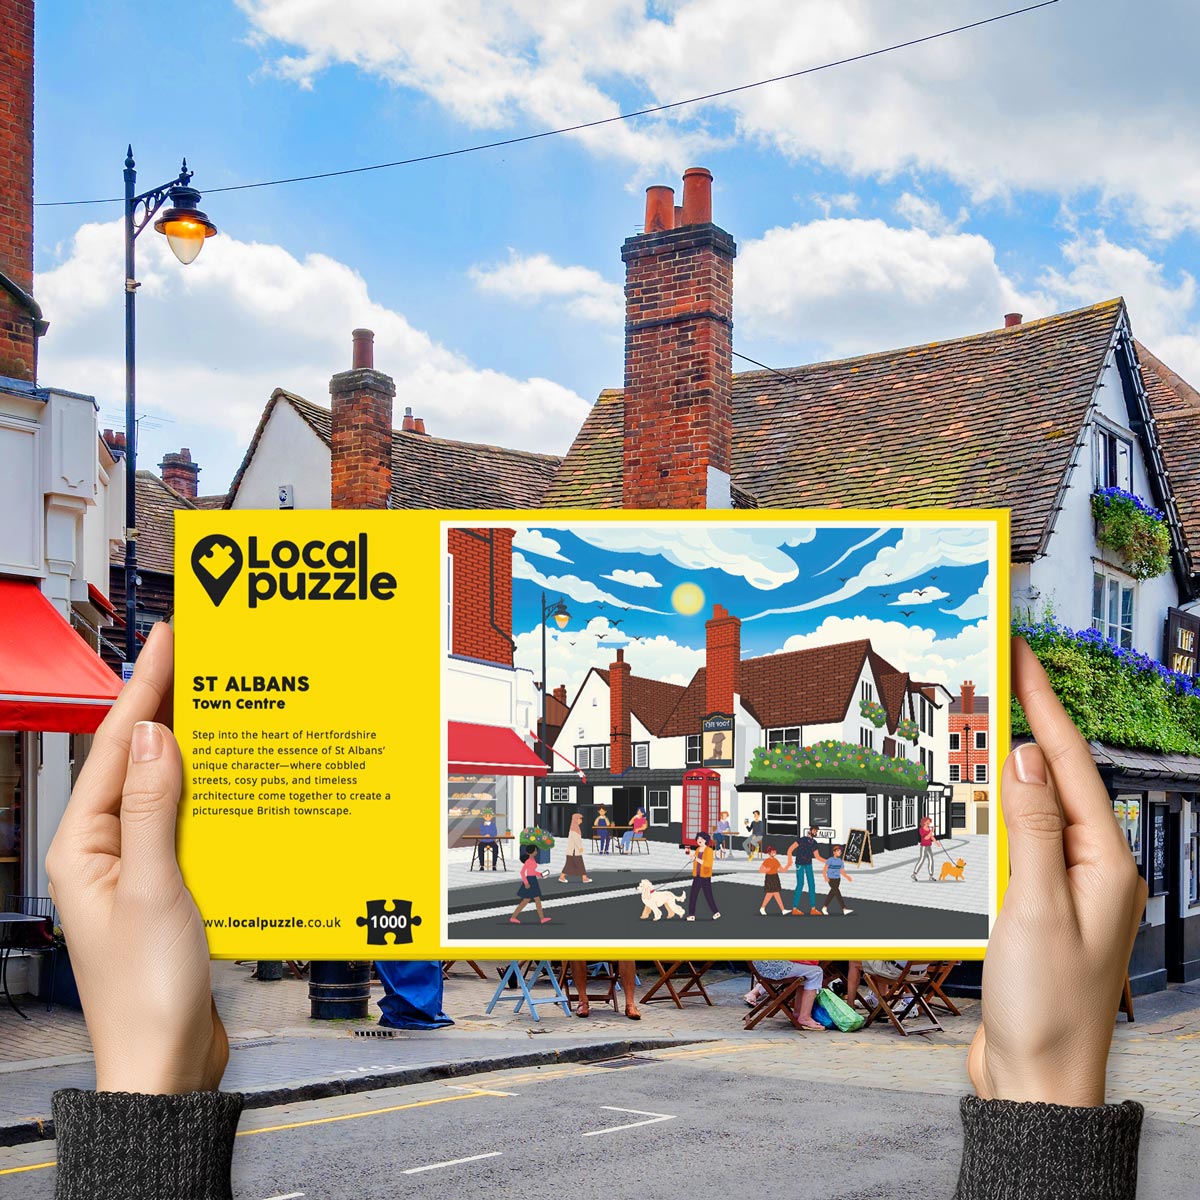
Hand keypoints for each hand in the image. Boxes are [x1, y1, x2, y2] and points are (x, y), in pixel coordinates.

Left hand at [46, 623, 227, 1094]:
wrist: (167, 1062)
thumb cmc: (147, 991)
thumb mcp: (154, 888)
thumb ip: (153, 808)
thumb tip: (153, 736)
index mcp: (84, 845)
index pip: (114, 748)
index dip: (144, 687)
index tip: (169, 640)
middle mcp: (106, 849)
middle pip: (137, 759)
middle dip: (167, 706)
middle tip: (202, 658)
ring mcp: (137, 865)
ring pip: (166, 786)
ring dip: (194, 747)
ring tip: (224, 702)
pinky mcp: (170, 882)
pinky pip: (188, 820)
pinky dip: (212, 792)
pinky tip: (237, 776)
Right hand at [968, 637, 1145, 1106]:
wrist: (1036, 1080)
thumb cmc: (1047, 1006)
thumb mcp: (1035, 907)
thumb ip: (1032, 829)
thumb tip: (1024, 756)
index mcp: (1106, 864)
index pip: (1068, 765)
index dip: (1044, 705)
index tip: (1022, 656)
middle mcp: (1093, 870)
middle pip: (1058, 778)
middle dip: (1031, 721)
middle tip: (1002, 672)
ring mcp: (1067, 888)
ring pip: (1037, 807)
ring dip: (1012, 764)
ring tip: (988, 721)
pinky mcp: (1039, 906)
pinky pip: (1021, 840)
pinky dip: (999, 810)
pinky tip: (981, 799)